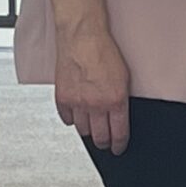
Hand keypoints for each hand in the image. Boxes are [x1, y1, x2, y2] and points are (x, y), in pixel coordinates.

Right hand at [54, 21, 131, 154]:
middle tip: (105, 144)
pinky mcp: (62, 98)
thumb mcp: (124, 78)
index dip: (119, 145)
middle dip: (104, 143)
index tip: (119, 149)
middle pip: (99, 136)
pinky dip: (72, 119)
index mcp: (115, 100)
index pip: (119, 133)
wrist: (83, 37)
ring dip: (88, 131)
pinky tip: (76, 117)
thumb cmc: (105, 52)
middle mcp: (96, 104)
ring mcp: (77, 102)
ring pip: (82, 129)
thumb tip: (120, 117)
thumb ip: (121, 100)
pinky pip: (66, 118)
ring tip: (92, 129)